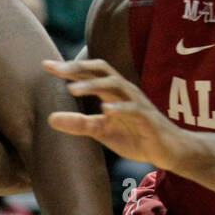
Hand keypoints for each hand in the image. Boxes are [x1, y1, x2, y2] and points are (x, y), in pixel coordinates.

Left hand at [43, 58, 183, 170]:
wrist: (169, 150)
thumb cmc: (135, 135)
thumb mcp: (102, 131)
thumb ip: (79, 124)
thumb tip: (50, 119)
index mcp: (113, 92)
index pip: (89, 72)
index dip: (69, 67)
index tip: (45, 64)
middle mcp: (125, 92)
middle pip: (102, 71)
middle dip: (79, 68)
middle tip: (57, 70)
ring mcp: (137, 103)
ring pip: (116, 86)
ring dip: (93, 85)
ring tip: (72, 89)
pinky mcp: (148, 119)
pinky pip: (134, 110)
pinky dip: (120, 108)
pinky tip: (105, 109)